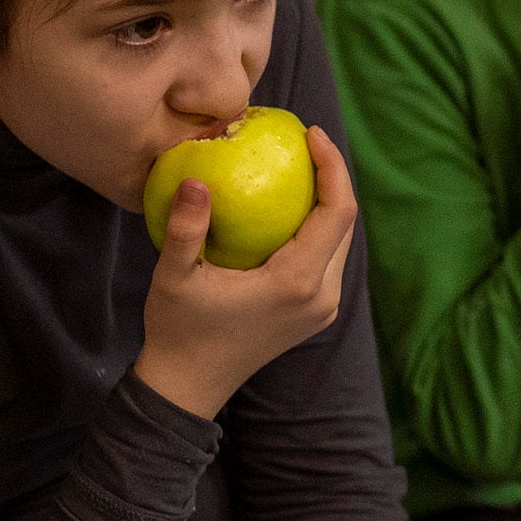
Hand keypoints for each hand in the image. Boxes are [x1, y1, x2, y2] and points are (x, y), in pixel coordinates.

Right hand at [135, 123, 359, 420]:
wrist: (189, 387)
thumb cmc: (178, 330)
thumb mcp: (174, 277)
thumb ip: (186, 228)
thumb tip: (197, 180)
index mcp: (297, 283)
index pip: (337, 213)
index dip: (333, 167)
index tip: (311, 133)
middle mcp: (321, 296)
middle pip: (346, 224)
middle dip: (332, 177)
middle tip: (302, 142)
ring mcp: (322, 308)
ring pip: (339, 242)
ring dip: (325, 203)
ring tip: (297, 166)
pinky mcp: (314, 314)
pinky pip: (325, 259)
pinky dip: (315, 228)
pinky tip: (287, 205)